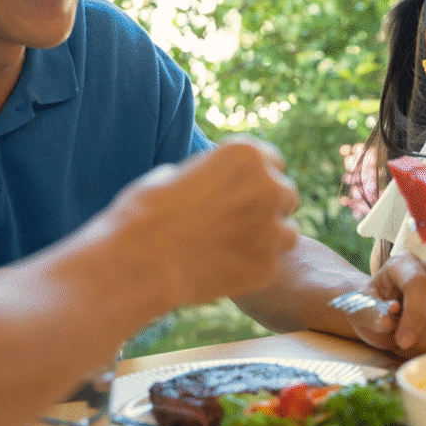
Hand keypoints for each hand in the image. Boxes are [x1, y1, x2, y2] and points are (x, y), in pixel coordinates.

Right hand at [103, 136, 299, 307]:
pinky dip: (253, 269)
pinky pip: (271, 265)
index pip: (273, 162)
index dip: (256, 179)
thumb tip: (215, 183)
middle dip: (267, 208)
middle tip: (237, 224)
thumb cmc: (146, 212)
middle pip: (286, 194)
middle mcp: (269, 186)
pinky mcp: (269, 266)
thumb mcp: (176, 173)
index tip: (241, 194)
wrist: (138, 261)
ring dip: (268, 239)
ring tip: (231, 248)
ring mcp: (273, 228)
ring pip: (287, 232)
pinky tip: (223, 271)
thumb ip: (209, 175)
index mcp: (247, 154)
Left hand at [347, 253, 425, 356]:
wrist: (387, 311)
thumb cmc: (374, 308)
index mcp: (406, 262)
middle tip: (405, 349)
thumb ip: (369, 313)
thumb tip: (386, 320)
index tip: (402, 342)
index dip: (414, 317)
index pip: (419, 284)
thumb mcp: (360, 310)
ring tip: (415, 347)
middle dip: (424, 338)